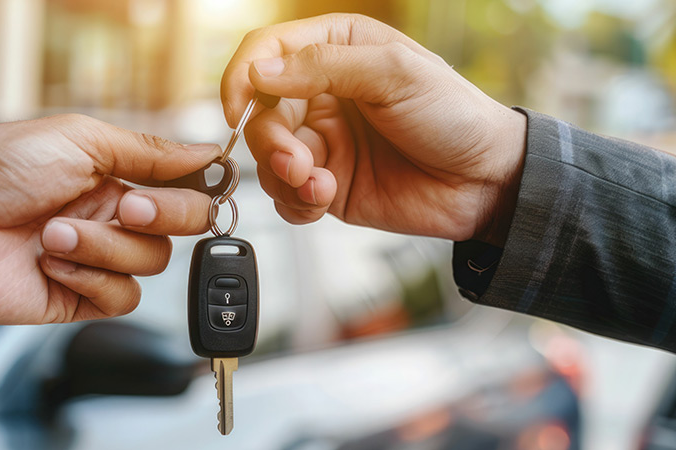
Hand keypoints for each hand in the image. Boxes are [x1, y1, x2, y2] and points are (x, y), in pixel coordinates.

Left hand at [0, 114, 219, 323]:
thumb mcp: (78, 139)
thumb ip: (148, 151)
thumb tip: (207, 152)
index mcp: (117, 175)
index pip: (184, 186)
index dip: (196, 189)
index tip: (205, 182)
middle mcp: (113, 217)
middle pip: (182, 228)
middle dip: (161, 216)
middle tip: (124, 206)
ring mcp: (98, 259)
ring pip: (151, 264)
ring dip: (104, 247)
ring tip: (53, 235)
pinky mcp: (80, 298)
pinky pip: (122, 298)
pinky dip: (90, 280)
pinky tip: (51, 265)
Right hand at [221, 13, 526, 245]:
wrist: (485, 182)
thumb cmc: (453, 115)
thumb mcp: (395, 74)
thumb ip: (323, 68)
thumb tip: (258, 73)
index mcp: (337, 50)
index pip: (266, 52)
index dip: (242, 78)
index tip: (238, 109)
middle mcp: (322, 94)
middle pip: (260, 112)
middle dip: (270, 142)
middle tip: (296, 163)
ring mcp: (324, 142)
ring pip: (267, 158)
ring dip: (284, 177)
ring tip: (320, 185)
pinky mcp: (328, 183)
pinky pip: (287, 195)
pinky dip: (296, 202)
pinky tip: (324, 200)